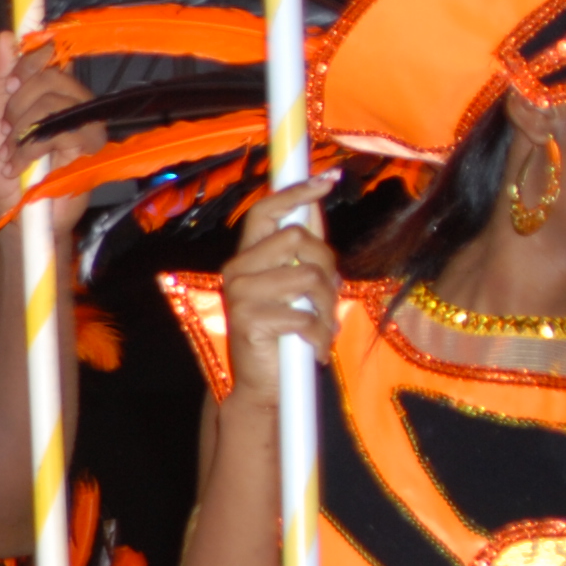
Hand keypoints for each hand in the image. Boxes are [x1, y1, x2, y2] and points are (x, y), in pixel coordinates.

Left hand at [0, 31, 100, 220]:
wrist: (15, 216)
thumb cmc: (3, 174)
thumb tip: (6, 37)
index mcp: (49, 93)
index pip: (48, 55)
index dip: (28, 61)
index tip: (10, 86)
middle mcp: (72, 103)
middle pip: (48, 75)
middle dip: (16, 105)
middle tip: (6, 133)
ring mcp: (85, 123)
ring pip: (52, 101)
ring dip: (20, 131)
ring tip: (12, 155)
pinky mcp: (90, 147)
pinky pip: (58, 129)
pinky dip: (29, 149)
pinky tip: (21, 166)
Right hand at [217, 183, 339, 420]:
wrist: (261, 387)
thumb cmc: (283, 335)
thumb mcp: (294, 288)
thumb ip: (302, 251)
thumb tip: (316, 205)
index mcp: (247, 258)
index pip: (266, 211)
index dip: (295, 192)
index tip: (326, 178)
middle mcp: (237, 271)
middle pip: (296, 238)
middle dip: (326, 265)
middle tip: (328, 297)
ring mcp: (240, 295)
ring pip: (307, 276)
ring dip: (327, 306)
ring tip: (322, 327)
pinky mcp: (249, 321)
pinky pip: (304, 315)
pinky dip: (319, 335)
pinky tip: (315, 349)